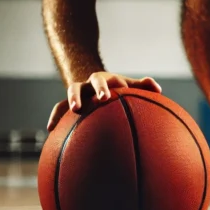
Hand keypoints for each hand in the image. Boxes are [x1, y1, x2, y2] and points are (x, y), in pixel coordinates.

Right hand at [46, 71, 161, 130]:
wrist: (99, 84)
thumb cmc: (120, 89)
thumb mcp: (130, 85)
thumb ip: (143, 86)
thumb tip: (158, 89)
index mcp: (104, 79)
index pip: (104, 80)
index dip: (104, 87)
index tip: (109, 96)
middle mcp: (89, 84)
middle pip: (83, 85)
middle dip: (84, 94)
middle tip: (85, 105)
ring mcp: (78, 93)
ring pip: (70, 94)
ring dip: (68, 102)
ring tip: (67, 116)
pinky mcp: (68, 104)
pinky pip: (59, 109)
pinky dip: (55, 117)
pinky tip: (51, 130)